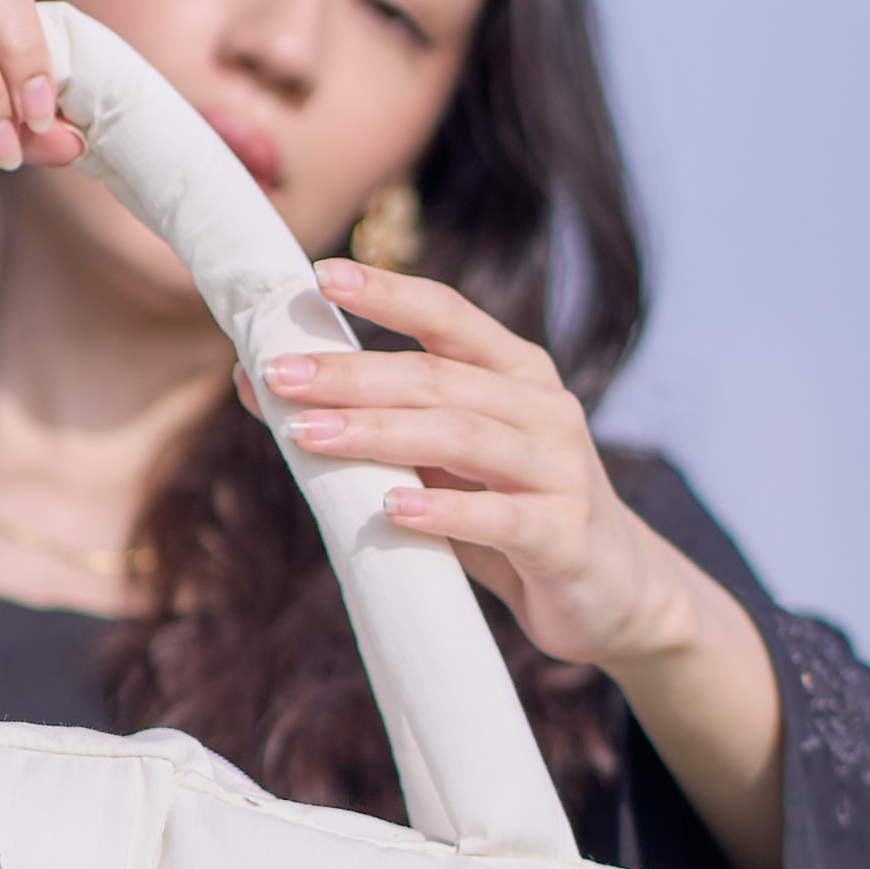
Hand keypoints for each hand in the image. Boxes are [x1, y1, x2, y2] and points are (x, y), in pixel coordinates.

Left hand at [260, 258, 786, 868]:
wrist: (613, 594)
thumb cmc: (510, 519)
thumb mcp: (441, 466)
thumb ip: (374, 428)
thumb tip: (255, 385)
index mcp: (516, 375)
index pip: (449, 316)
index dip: (389, 292)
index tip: (321, 275)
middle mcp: (544, 409)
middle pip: (439, 378)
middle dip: (353, 374)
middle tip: (278, 373)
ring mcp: (561, 469)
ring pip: (464, 436)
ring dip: (381, 433)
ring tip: (310, 435)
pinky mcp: (566, 535)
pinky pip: (500, 517)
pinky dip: (444, 510)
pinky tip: (392, 510)